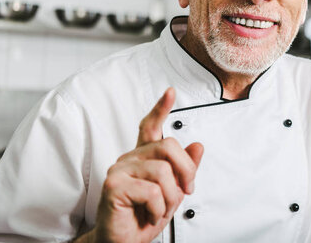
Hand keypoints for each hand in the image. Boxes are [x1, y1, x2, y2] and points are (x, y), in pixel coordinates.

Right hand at [90, 88, 203, 242]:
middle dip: (186, 170)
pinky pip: (151, 190)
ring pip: (162, 171)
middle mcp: (129, 159)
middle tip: (187, 191)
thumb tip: (197, 146)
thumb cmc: (143, 218)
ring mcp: (119, 170)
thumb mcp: (172, 193)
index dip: (161, 108)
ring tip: (160, 210)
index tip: (171, 92)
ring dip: (170, 197)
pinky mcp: (113, 186)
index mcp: (143, 158)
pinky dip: (157, 208)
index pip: (149, 126)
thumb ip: (183, 170)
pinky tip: (149, 214)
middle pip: (168, 146)